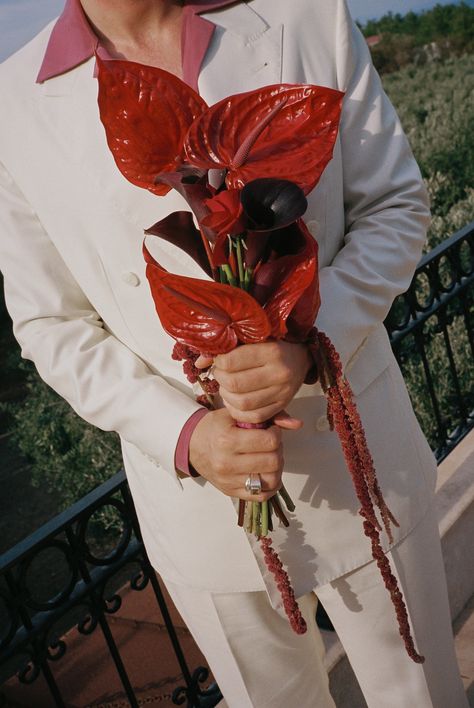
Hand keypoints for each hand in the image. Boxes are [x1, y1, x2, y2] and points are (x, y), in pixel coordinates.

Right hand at [189, 407, 283, 500]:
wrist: (192, 445)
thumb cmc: (215, 427)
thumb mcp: (236, 414)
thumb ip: (268, 416)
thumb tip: (297, 424)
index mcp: (227, 439)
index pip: (269, 441)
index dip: (276, 433)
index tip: (271, 430)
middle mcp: (227, 463)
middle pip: (273, 462)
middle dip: (278, 450)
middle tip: (271, 444)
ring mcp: (229, 481)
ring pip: (271, 481)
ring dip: (276, 468)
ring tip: (269, 457)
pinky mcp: (231, 492)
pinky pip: (262, 496)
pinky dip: (270, 485)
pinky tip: (266, 472)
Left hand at [196, 340, 311, 425]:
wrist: (301, 358)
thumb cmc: (273, 345)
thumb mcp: (253, 340)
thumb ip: (227, 348)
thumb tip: (200, 362)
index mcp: (271, 351)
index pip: (231, 361)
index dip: (218, 362)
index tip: (220, 361)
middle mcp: (279, 372)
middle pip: (235, 384)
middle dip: (221, 380)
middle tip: (222, 375)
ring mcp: (282, 392)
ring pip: (242, 403)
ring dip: (227, 397)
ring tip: (227, 388)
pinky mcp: (282, 405)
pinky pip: (254, 416)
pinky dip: (239, 411)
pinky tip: (235, 401)